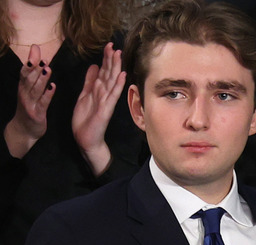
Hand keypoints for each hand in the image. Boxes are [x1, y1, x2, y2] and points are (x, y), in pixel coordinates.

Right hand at [3, 44, 54, 157]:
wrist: (24, 130)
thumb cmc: (29, 107)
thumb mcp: (28, 91)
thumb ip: (34, 76)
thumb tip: (40, 59)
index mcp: (23, 87)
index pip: (25, 70)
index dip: (30, 59)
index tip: (36, 47)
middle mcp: (24, 94)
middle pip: (28, 77)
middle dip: (34, 66)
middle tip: (41, 55)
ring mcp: (30, 104)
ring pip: (35, 89)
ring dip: (41, 78)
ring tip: (47, 68)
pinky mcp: (37, 114)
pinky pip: (43, 103)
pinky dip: (47, 94)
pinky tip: (53, 87)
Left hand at [72, 43, 125, 175]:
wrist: (86, 139)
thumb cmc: (86, 119)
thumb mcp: (84, 96)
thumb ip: (89, 82)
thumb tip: (94, 66)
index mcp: (99, 90)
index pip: (104, 71)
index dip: (106, 59)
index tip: (108, 45)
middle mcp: (105, 94)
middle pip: (109, 74)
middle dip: (111, 60)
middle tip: (114, 45)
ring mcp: (107, 101)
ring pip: (111, 81)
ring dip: (115, 68)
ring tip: (118, 55)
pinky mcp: (106, 110)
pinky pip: (112, 95)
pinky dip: (117, 85)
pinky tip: (122, 76)